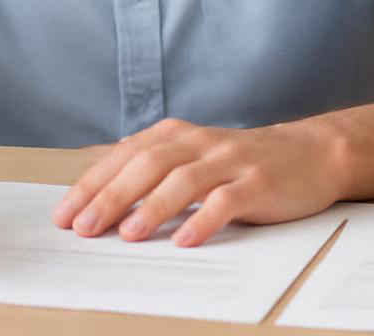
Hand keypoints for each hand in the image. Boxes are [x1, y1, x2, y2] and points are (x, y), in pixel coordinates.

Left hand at [51, 117, 347, 246]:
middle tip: (83, 228)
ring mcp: (229, 161)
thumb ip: (152, 171)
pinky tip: (185, 239)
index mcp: (175, 135)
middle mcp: (198, 142)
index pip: (123, 157)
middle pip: (146, 166)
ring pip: (183, 180)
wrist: (309, 152)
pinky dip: (204, 220)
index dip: (91, 185)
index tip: (64, 214)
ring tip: (127, 233)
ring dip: (152, 207)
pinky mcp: (257, 183)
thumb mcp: (192, 156)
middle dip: (110, 197)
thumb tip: (98, 200)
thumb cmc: (239, 162)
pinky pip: (227, 201)